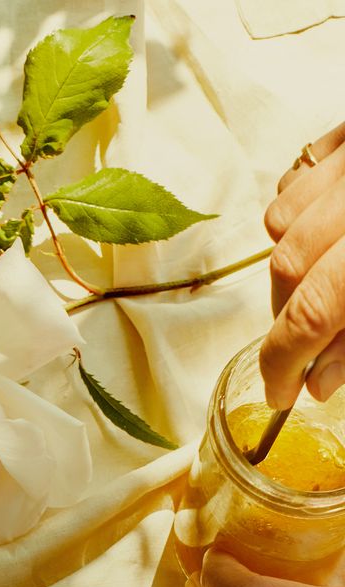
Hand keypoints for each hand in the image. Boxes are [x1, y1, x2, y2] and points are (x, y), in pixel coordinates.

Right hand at [263, 122, 344, 408]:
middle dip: (286, 314)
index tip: (282, 395)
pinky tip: (323, 228)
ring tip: (318, 280)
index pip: (312, 312)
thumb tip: (319, 382)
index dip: (286, 363)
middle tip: (306, 344)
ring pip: (283, 219)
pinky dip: (298, 209)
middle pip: (288, 265)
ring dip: (290, 261)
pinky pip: (299, 172)